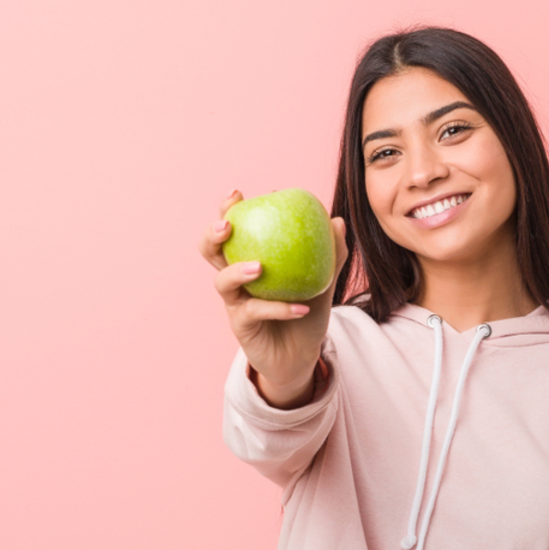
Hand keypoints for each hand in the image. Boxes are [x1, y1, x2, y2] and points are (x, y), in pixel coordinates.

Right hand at [199, 190, 347, 407]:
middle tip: (228, 225)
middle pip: (211, 251)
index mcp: (249, 258)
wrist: (302, 355)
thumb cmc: (307, 313)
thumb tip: (337, 221)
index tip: (238, 194)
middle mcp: (236, 278)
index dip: (228, 210)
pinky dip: (278, 308)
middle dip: (212, 234)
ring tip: (259, 267)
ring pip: (223, 282)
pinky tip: (301, 308)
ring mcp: (235, 302)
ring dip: (238, 271)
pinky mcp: (241, 326)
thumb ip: (330, 254)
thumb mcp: (322, 282)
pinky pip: (255, 312)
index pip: (233, 229)